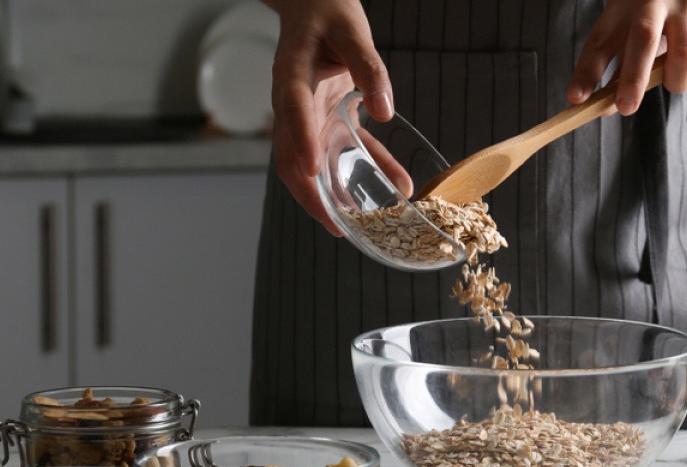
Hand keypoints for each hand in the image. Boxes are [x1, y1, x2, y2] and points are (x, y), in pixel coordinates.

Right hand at [265, 0, 410, 235]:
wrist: (316, 6)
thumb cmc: (328, 13)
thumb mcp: (352, 31)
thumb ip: (369, 67)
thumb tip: (385, 110)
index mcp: (291, 76)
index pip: (292, 112)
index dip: (302, 142)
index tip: (313, 170)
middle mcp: (294, 103)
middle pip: (293, 156)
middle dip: (311, 193)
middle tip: (334, 225)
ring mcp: (310, 115)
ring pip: (319, 163)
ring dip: (338, 192)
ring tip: (360, 224)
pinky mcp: (329, 119)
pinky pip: (348, 149)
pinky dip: (369, 167)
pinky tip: (395, 183)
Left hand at [566, 0, 686, 114]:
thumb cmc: (665, 9)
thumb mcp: (636, 26)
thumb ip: (624, 64)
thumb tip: (609, 108)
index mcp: (625, 5)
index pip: (601, 40)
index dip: (587, 72)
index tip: (576, 99)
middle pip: (643, 39)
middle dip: (633, 79)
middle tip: (626, 108)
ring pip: (683, 54)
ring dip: (677, 81)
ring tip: (676, 84)